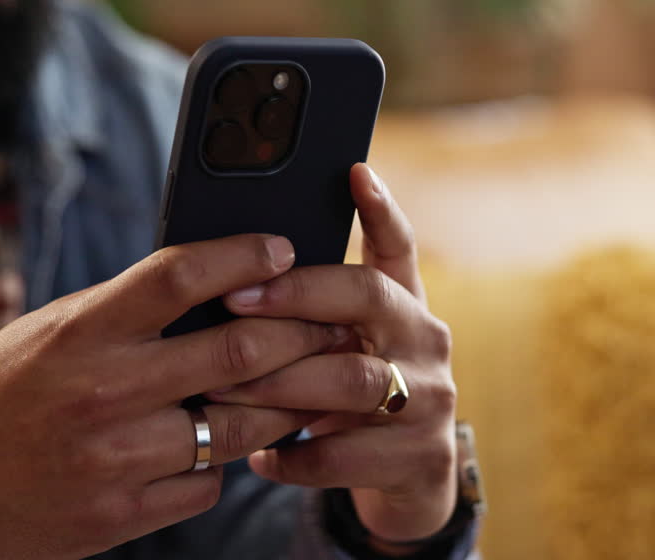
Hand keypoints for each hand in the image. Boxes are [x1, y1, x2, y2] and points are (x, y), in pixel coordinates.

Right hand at [0, 234, 345, 559]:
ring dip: (283, 402)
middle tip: (330, 319)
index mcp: (81, 332)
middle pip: (235, 352)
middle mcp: (103, 391)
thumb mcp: (48, 333)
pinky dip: (224, 461)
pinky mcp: (123, 515)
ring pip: (238, 425)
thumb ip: (123, 313)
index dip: (243, 254)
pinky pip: (206, 483)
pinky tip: (226, 442)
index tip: (283, 245)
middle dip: (299, 332)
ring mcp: (116, 459)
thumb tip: (208, 284)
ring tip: (307, 381)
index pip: (178, 275)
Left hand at [209, 164, 458, 546]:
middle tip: (232, 301)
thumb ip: (311, 313)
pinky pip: (346, 455)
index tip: (354, 172)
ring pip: (355, 380)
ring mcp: (431, 399)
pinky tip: (258, 458)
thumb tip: (228, 274)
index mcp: (403, 305)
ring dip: (281, 383)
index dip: (380, 209)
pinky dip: (295, 457)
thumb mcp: (343, 348)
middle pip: (367, 298)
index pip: (398, 246)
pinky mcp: (422, 458)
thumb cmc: (350, 401)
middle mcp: (427, 340)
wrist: (408, 482)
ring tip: (223, 389)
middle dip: (296, 296)